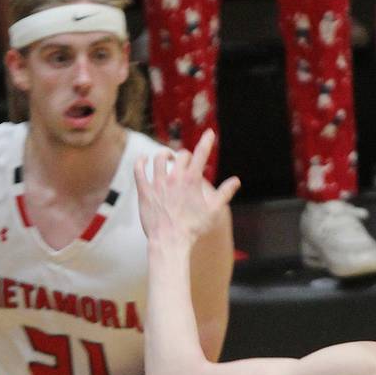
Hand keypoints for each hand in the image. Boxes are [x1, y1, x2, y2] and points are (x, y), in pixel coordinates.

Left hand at [134, 129, 239, 248]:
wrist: (170, 241)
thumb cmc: (193, 228)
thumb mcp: (214, 210)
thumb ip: (225, 193)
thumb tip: (236, 180)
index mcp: (192, 180)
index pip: (201, 154)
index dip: (207, 141)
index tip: (209, 133)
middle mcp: (174, 178)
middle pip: (180, 155)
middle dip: (185, 156)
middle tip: (186, 162)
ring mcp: (158, 183)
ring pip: (159, 158)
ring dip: (164, 154)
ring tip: (166, 157)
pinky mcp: (145, 191)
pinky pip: (139, 170)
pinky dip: (141, 162)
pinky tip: (143, 159)